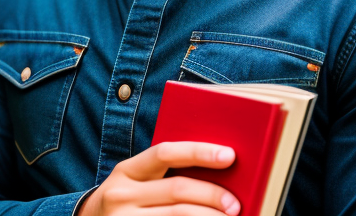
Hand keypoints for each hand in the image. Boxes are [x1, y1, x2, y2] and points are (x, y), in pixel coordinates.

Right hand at [78, 141, 240, 215]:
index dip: (199, 152)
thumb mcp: (136, 181)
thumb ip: (165, 173)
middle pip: (176, 189)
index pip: (166, 153)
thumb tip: (217, 169)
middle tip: (235, 204)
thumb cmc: (126, 200)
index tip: (229, 156)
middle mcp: (121, 195)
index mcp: (126, 170)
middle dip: (211, 195)